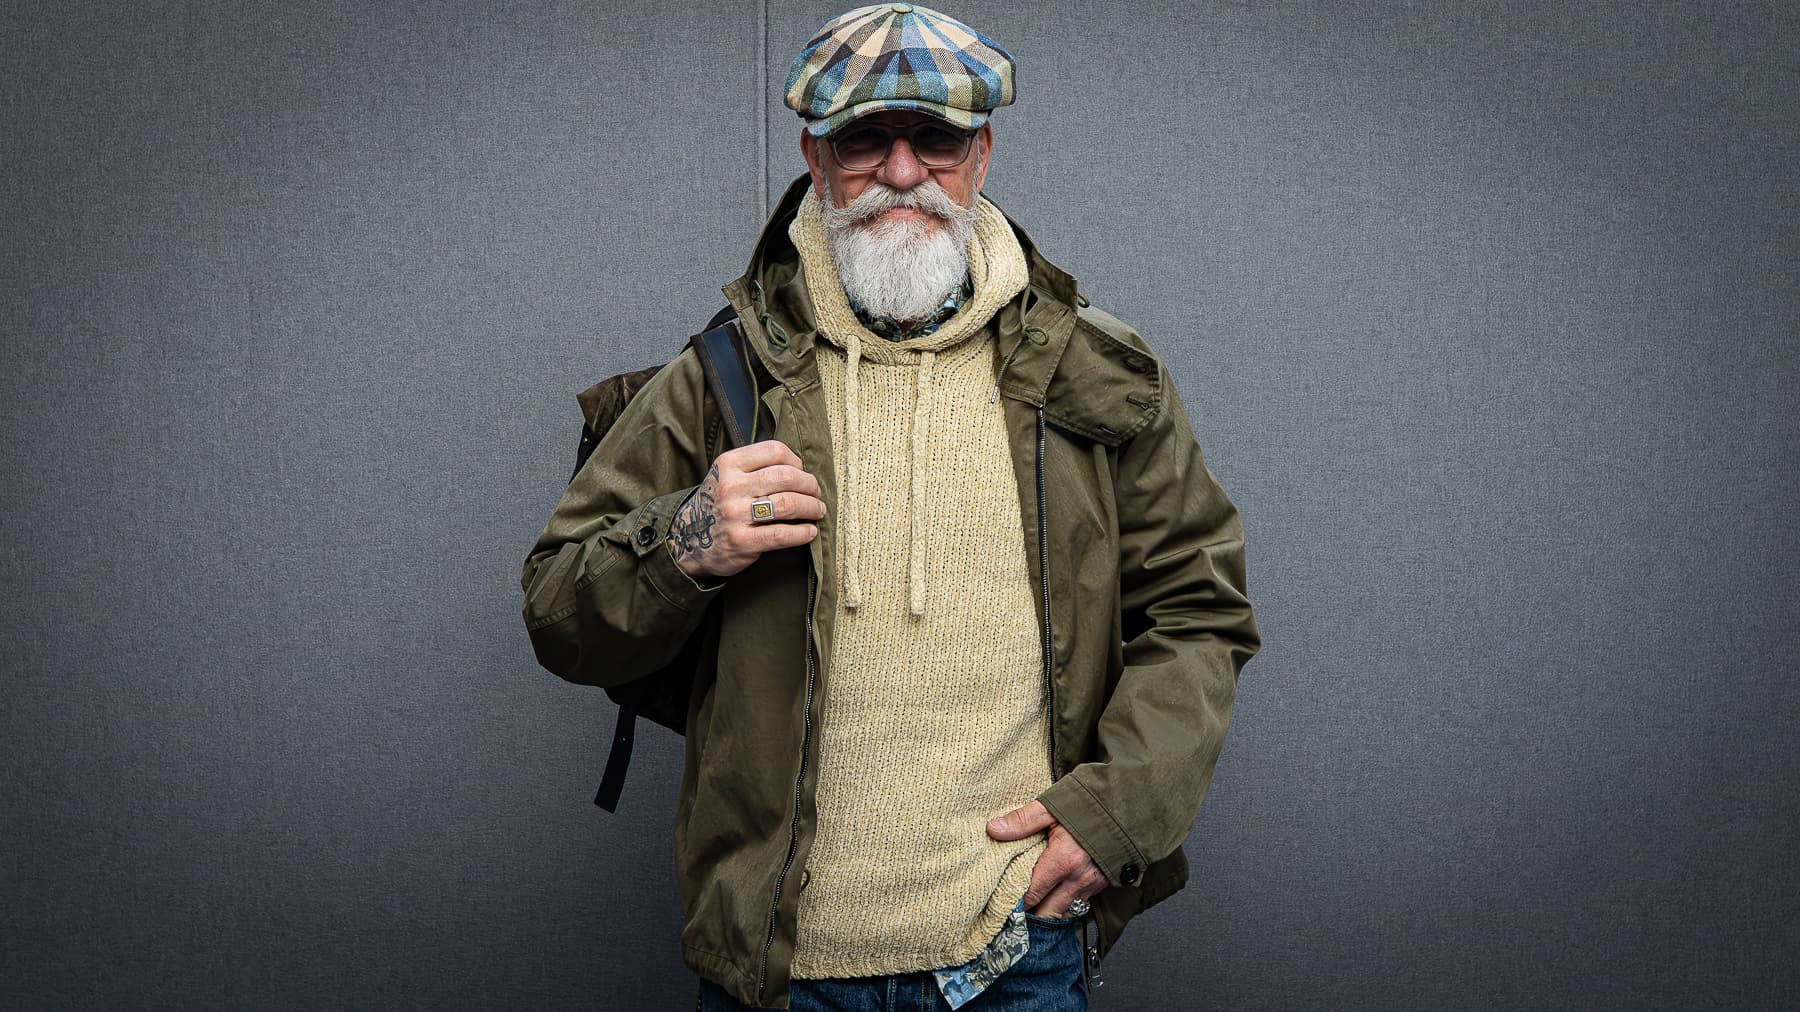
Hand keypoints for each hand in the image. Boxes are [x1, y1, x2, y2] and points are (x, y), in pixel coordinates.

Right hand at [667, 440, 824, 579]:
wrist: (688, 539)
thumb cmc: (718, 504)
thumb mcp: (727, 476)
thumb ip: (755, 466)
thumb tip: (800, 467)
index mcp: (729, 464)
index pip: (775, 451)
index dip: (797, 462)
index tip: (803, 473)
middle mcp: (731, 487)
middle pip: (787, 477)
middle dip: (810, 485)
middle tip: (816, 494)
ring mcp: (735, 515)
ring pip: (788, 504)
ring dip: (811, 507)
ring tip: (817, 511)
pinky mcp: (742, 541)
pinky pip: (783, 534)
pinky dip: (803, 533)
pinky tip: (809, 532)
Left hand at [987, 800, 1105, 917]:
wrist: (1126, 808)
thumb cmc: (1089, 805)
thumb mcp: (1052, 807)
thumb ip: (1023, 821)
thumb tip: (993, 829)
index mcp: (1063, 861)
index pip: (1031, 894)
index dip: (1015, 901)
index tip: (1001, 901)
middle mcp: (1078, 879)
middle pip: (1047, 913)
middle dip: (1030, 915)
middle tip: (1012, 911)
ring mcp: (1091, 885)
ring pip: (1064, 913)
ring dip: (1047, 913)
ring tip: (1031, 909)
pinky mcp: (1101, 886)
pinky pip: (1078, 905)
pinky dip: (1064, 905)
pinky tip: (1053, 899)